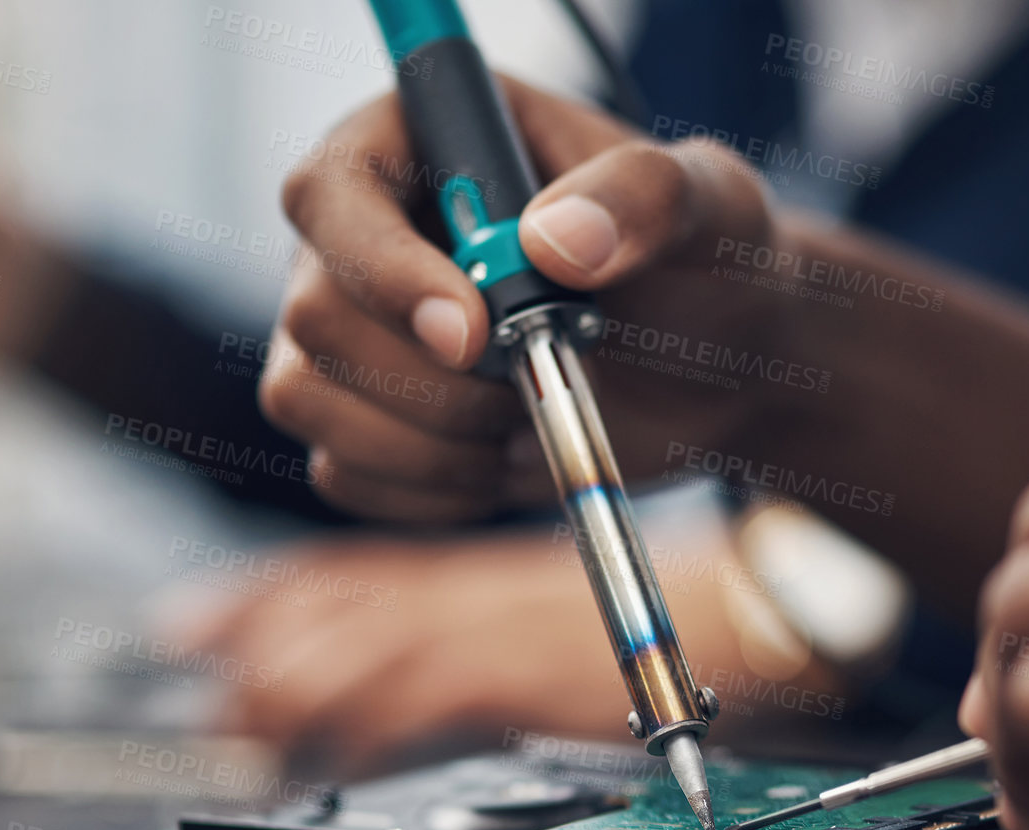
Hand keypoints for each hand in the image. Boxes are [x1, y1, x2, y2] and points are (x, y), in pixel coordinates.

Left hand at [172, 522, 842, 771]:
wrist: (744, 607)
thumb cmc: (658, 613)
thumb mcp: (551, 613)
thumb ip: (482, 630)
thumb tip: (413, 669)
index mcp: (472, 573)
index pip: (340, 571)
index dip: (254, 598)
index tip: (189, 624)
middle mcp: (466, 588)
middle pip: (328, 606)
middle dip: (248, 652)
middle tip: (193, 696)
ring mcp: (490, 622)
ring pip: (354, 648)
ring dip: (284, 696)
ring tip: (232, 740)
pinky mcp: (519, 666)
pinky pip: (415, 696)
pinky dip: (358, 730)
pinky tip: (323, 760)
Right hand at [260, 76, 782, 522]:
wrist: (720, 369)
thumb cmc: (707, 263)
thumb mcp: (711, 202)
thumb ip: (644, 195)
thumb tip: (547, 239)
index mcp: (421, 141)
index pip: (331, 193)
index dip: (381, 271)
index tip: (471, 333)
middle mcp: (364, 234)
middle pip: (314, 314)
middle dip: (431, 379)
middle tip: (533, 378)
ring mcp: (354, 332)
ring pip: (307, 399)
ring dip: (430, 441)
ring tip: (528, 416)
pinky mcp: (366, 419)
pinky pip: (344, 474)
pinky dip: (430, 490)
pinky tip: (506, 458)